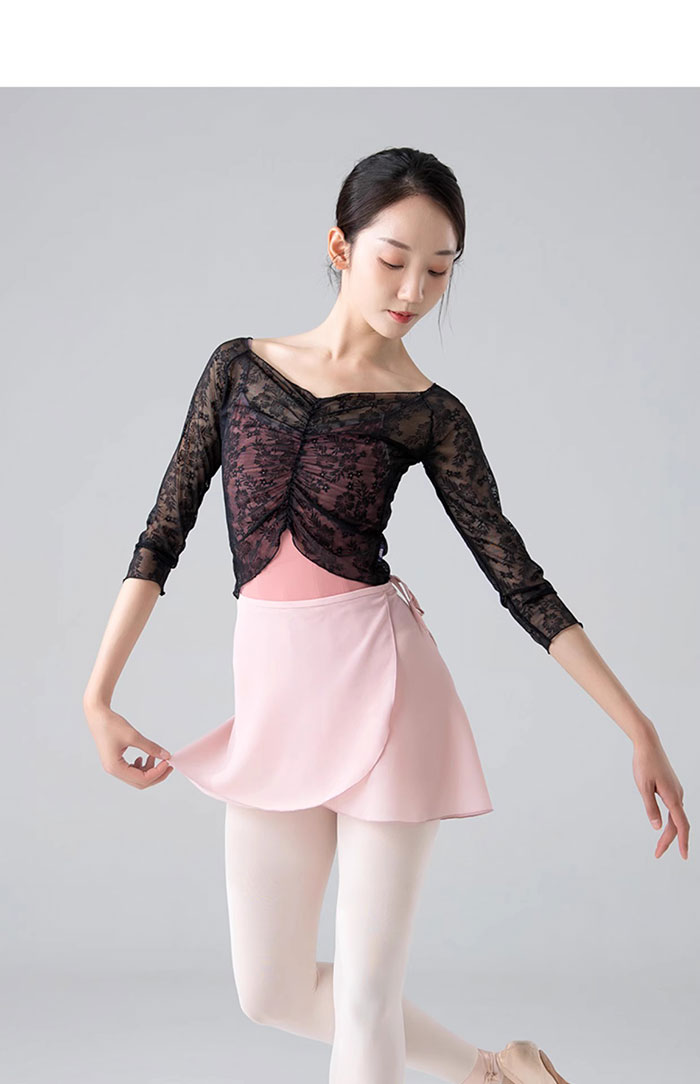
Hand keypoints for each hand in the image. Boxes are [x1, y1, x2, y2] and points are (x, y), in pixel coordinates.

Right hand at [85, 702, 173, 789]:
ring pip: (136, 777)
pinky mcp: (115, 761)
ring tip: (155, 756)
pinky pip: (131, 770)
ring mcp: (113, 767)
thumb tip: (166, 756)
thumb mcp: (133, 736)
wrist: (97, 715)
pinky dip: (141, 766)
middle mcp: (113, 770)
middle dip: (156, 774)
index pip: (142, 779)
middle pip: (139, 782)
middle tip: (168, 764)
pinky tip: (145, 757)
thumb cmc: (111, 725)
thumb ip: (150, 747)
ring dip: (149, 770)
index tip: (167, 762)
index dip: (157, 772)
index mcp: (115, 768)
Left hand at [632, 732, 689, 859]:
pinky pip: (674, 809)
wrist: (648, 744)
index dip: (681, 842)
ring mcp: (676, 791)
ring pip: (676, 817)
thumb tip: (657, 827)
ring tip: (660, 845)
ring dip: (670, 832)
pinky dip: (671, 821)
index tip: (683, 856)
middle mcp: (678, 795)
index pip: (681, 825)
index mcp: (672, 797)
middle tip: (657, 854)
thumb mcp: (643, 787)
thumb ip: (651, 808)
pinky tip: (664, 825)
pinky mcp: (672, 787)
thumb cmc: (644, 763)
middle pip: (677, 824)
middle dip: (669, 840)